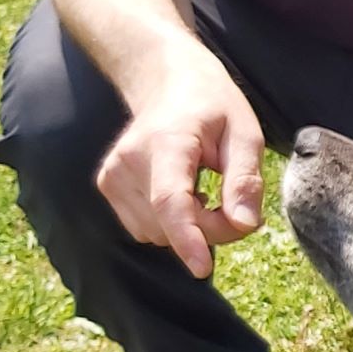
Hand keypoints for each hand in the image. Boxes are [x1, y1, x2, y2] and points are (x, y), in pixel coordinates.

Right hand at [94, 47, 265, 278]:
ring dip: (189, 228)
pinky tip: (183, 194)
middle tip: (234, 201)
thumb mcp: (245, 134)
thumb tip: (243, 224)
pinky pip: (145, 228)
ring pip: (156, 233)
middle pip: (169, 224)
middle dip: (208, 229)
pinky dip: (169, 224)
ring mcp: (112, 174)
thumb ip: (245, 180)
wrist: (168, 83)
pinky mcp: (107, 186)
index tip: (203, 268)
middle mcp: (129, 160)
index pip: (169, 200)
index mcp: (166, 141)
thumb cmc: (212, 107)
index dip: (187, 238)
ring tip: (205, 190)